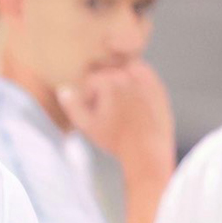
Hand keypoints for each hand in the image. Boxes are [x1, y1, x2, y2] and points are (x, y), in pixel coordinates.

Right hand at [57, 60, 174, 179]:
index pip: (90, 81)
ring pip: (123, 71)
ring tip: (119, 104)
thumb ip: (72, 105)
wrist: (148, 152)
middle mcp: (127, 75)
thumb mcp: (87, 126)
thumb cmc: (117, 140)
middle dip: (102, 89)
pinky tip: (133, 98)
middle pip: (106, 74)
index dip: (87, 98)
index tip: (92, 112)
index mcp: (108, 81)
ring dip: (118, 82)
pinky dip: (136, 80)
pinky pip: (142, 74)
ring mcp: (144, 80)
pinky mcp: (157, 86)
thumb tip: (64, 89)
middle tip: (105, 110)